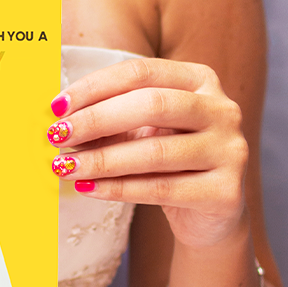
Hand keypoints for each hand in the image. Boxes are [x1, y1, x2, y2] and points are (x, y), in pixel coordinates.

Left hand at [47, 58, 248, 248]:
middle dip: (96, 120)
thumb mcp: (139, 128)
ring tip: (64, 166)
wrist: (209, 215)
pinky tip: (89, 188)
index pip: (140, 72)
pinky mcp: (227, 193)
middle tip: (57, 135)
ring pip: (155, 151)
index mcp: (199, 78)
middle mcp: (222, 109)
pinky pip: (162, 188)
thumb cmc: (166, 157)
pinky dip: (118, 188)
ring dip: (101, 159)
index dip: (94, 86)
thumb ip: (107, 115)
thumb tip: (58, 117)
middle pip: (151, 105)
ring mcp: (231, 151)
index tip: (57, 106)